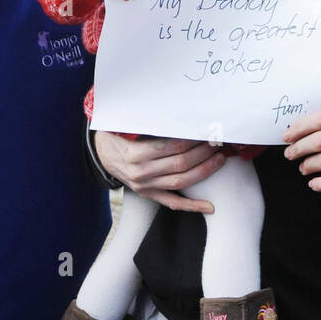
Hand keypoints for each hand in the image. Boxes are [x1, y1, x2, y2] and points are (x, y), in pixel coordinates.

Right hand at [93, 132, 225, 210]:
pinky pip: (173, 203)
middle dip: (203, 153)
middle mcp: (141, 172)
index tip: (206, 131)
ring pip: (181, 182)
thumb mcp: (127, 124)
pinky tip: (209, 206)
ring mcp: (145, 186)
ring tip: (219, 160)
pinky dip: (192, 206)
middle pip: (180, 164)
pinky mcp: (149, 195)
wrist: (101, 154)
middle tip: (217, 142)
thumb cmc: (117, 134)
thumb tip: (179, 113)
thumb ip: (150, 122)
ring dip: (204, 171)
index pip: (173, 146)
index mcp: (136, 153)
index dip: (193, 140)